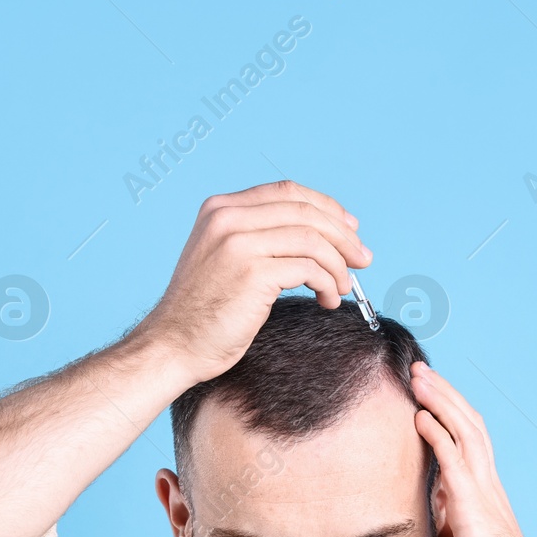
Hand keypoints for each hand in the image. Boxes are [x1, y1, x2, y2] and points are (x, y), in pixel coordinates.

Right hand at [134, 180, 371, 384]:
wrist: (174, 344)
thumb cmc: (203, 311)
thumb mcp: (224, 258)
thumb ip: (257, 237)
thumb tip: (317, 235)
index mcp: (221, 208)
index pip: (287, 192)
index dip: (326, 208)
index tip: (349, 229)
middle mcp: (227, 218)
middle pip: (305, 212)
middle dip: (342, 236)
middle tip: (362, 259)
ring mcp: (238, 243)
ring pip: (313, 240)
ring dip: (338, 265)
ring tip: (342, 288)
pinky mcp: (253, 272)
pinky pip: (309, 268)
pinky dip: (328, 283)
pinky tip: (327, 299)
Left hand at [410, 361, 536, 536]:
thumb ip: (446, 526)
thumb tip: (430, 512)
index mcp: (484, 495)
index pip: (468, 441)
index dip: (448, 414)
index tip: (425, 395)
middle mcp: (488, 486)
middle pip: (468, 425)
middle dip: (443, 395)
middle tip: (419, 371)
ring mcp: (484, 494)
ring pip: (465, 432)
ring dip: (440, 402)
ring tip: (418, 378)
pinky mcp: (474, 508)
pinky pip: (454, 461)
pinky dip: (437, 435)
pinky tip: (420, 417)